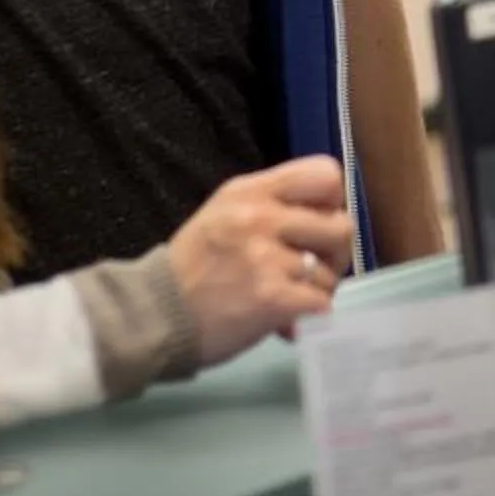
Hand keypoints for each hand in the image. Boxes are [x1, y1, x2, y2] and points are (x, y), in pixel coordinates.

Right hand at [167, 156, 352, 363]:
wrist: (154, 315)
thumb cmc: (194, 265)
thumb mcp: (225, 212)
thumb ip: (273, 204)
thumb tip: (329, 214)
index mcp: (251, 191)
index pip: (326, 175)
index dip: (332, 202)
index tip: (316, 225)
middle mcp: (260, 218)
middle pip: (341, 226)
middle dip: (334, 254)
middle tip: (312, 271)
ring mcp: (266, 258)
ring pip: (330, 273)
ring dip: (315, 291)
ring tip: (288, 298)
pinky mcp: (271, 298)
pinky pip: (321, 304)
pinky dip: (309, 317)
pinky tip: (287, 321)